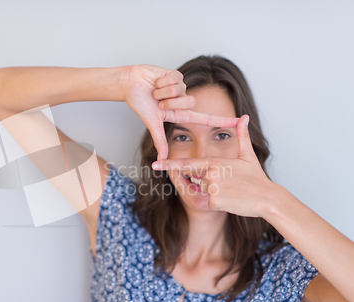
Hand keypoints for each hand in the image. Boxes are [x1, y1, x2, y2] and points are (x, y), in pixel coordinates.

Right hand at [122, 64, 239, 160]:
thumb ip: (159, 140)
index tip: (241, 122)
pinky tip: (156, 81)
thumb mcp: (151, 122)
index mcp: (179, 113)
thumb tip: (161, 158)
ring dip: (163, 91)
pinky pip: (176, 78)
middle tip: (157, 100)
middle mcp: (182, 100)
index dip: (223, 120)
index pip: (205, 118)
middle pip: (189, 102)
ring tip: (154, 91)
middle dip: (169, 102)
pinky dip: (162, 81)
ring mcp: (180, 87)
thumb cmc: (138, 102)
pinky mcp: (176, 74)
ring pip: (181, 90)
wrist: (129, 83)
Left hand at [151, 115, 275, 216]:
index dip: (169, 164)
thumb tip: (244, 117)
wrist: (267, 199)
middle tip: (230, 185)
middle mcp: (210, 173)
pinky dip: (219, 204)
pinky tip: (232, 201)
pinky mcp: (214, 200)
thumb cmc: (257, 179)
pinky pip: (210, 202)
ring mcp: (211, 186)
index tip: (154, 164)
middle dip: (210, 184)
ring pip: (204, 191)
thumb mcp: (247, 156)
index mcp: (214, 161)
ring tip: (233, 192)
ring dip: (216, 194)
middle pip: (198, 180)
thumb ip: (241, 136)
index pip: (187, 164)